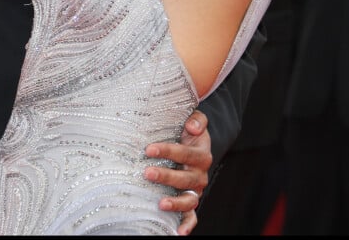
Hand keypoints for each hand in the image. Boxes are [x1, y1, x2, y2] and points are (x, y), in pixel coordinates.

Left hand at [144, 110, 210, 235]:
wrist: (195, 145)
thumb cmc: (189, 133)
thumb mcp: (196, 121)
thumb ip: (197, 119)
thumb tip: (192, 127)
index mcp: (201, 154)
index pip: (185, 153)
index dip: (168, 151)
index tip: (149, 149)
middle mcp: (200, 174)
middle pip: (185, 178)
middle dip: (166, 176)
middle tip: (147, 172)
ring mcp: (195, 189)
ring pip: (189, 199)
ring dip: (175, 202)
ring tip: (160, 203)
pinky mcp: (191, 200)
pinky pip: (192, 215)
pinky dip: (187, 224)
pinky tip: (179, 232)